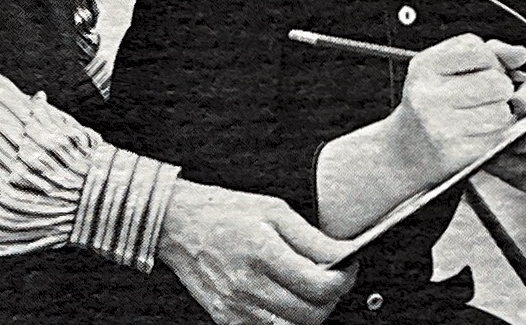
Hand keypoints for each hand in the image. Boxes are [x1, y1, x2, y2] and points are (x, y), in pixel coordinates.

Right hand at [155, 180, 357, 324]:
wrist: (177, 225)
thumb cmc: (223, 212)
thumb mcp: (274, 211)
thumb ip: (313, 238)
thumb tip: (346, 255)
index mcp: (262, 253)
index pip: (320, 286)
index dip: (344, 280)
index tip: (348, 268)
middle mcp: (248, 286)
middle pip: (313, 315)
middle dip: (332, 298)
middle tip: (331, 278)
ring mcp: (237, 308)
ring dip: (311, 311)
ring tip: (307, 287)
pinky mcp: (228, 321)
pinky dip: (287, 318)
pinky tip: (284, 296)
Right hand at [394, 34, 525, 177]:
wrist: (404, 150)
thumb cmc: (430, 105)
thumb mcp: (445, 69)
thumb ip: (485, 54)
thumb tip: (520, 54)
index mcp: (424, 67)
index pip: (477, 49)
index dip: (490, 59)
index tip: (482, 70)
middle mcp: (428, 94)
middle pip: (496, 82)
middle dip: (500, 89)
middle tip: (485, 96)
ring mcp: (440, 125)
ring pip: (502, 112)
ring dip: (499, 114)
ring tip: (481, 116)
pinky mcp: (455, 152)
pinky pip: (498, 137)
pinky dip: (496, 135)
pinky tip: (478, 133)